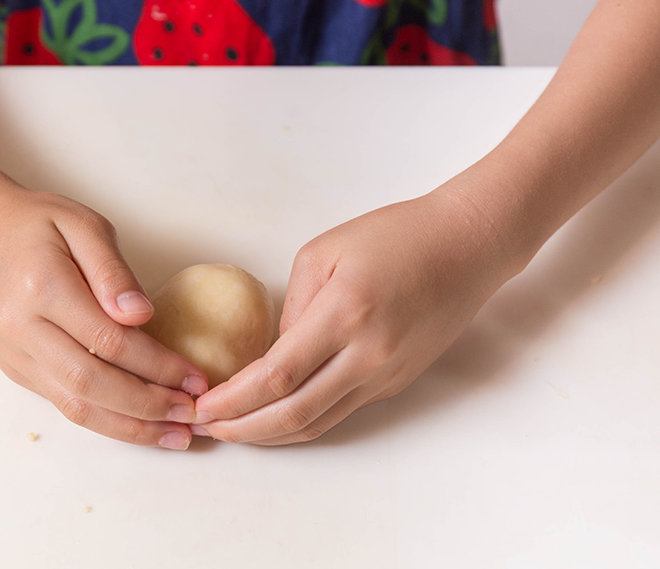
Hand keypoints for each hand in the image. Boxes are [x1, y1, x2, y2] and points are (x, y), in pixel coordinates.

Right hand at [0, 182, 208, 449]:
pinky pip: (62, 403)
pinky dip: (104, 420)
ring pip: (75, 405)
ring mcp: (14, 354)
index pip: (109, 340)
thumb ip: (112, 270)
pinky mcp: (14, 368)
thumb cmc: (36, 223)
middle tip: (193, 414)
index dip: (158, 366)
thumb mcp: (81, 224)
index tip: (197, 378)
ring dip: (129, 427)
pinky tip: (139, 424)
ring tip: (175, 436)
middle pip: (92, 383)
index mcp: (42, 287)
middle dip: (149, 405)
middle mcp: (21, 328)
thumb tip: (142, 315)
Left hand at [192, 186, 522, 444]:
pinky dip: (303, 420)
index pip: (276, 375)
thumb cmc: (395, 235)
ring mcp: (385, 374)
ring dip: (272, 434)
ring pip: (319, 423)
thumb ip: (292, 307)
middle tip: (209, 429)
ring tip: (236, 431)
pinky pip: (341, 410)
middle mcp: (368, 355)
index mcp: (344, 314)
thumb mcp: (323, 252)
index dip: (234, 398)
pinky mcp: (396, 382)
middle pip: (294, 414)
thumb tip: (275, 353)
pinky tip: (277, 415)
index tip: (203, 405)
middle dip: (244, 429)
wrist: (467, 246)